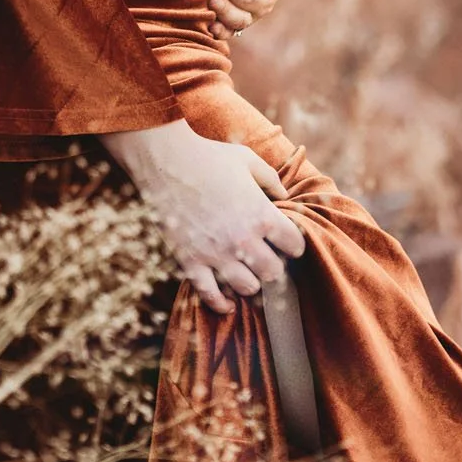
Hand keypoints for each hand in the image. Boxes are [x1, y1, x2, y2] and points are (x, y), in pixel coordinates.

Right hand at [100, 120, 304, 313]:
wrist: (165, 160)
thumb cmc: (208, 157)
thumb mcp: (247, 160)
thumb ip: (271, 179)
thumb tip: (285, 197)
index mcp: (261, 214)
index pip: (295, 245)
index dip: (294, 244)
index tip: (288, 242)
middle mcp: (242, 240)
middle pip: (274, 272)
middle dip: (275, 265)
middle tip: (267, 258)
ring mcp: (216, 254)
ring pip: (248, 288)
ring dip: (251, 281)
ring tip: (247, 272)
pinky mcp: (191, 262)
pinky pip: (210, 296)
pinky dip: (221, 304)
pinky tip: (228, 303)